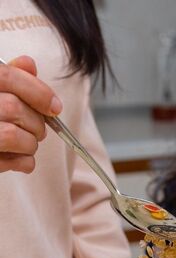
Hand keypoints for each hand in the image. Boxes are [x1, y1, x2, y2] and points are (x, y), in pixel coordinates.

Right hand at [0, 55, 61, 172]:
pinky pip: (16, 162)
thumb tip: (29, 64)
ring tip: (26, 144)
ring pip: (15, 136)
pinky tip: (19, 158)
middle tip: (38, 130)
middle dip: (36, 123)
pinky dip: (26, 162)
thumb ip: (9, 78)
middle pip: (14, 108)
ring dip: (31, 143)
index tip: (55, 107)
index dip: (38, 91)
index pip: (7, 77)